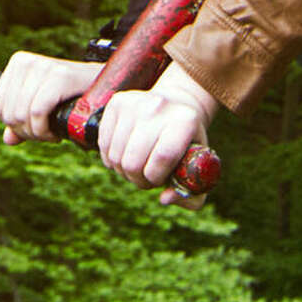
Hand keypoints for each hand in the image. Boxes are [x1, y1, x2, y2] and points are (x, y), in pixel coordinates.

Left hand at [0, 51, 103, 144]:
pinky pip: (38, 113)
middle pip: (9, 113)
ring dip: (36, 134)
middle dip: (26, 132)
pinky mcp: (59, 76)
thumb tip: (8, 140)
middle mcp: (28, 61)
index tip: (33, 130)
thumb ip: (22, 120)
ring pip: (22, 114)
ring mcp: (44, 66)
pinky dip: (44, 131)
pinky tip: (54, 135)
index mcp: (19, 62)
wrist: (104, 85)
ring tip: (50, 134)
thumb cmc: (71, 95)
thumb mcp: (42, 104)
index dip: (13, 126)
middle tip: (43, 135)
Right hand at [97, 61, 219, 208]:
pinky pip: (103, 144)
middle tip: (146, 176)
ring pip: (115, 156)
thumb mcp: (199, 163)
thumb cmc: (188, 140)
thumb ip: (192, 192)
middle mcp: (159, 107)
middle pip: (133, 161)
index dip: (156, 178)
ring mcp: (135, 103)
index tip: (159, 180)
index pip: (163, 157)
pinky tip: (125, 153)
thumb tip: (165, 199)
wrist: (177, 103)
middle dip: (137, 179)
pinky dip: (110, 158)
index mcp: (185, 121)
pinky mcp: (117, 103)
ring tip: (137, 164)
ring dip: (123, 170)